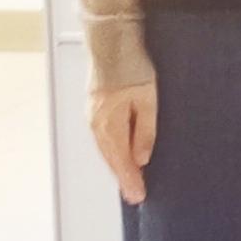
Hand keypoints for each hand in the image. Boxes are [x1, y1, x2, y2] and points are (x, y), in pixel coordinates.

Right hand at [89, 80, 158, 204]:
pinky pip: (104, 139)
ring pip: (107, 150)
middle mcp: (97, 125)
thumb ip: (145, 131)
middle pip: (111, 159)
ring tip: (129, 182)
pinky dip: (113, 152)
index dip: (130, 180)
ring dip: (118, 167)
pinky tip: (120, 156)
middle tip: (134, 196)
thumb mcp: (147, 100)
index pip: (121, 161)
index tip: (138, 196)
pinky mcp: (95, 110)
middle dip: (124, 178)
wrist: (110, 45)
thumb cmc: (131, 68)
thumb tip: (142, 158)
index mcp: (109, 125)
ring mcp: (93, 117)